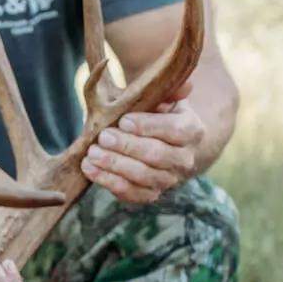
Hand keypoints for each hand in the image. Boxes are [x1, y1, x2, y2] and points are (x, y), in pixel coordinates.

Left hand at [81, 89, 204, 204]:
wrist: (164, 144)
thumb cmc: (157, 113)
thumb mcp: (162, 97)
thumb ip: (168, 90)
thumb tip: (184, 86)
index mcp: (192, 130)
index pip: (174, 130)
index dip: (147, 126)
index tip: (123, 121)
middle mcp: (185, 159)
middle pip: (156, 155)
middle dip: (126, 146)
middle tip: (103, 136)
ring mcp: (168, 180)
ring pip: (142, 176)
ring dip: (114, 164)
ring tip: (92, 153)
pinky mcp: (150, 195)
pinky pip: (130, 193)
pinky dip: (107, 181)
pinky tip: (90, 168)